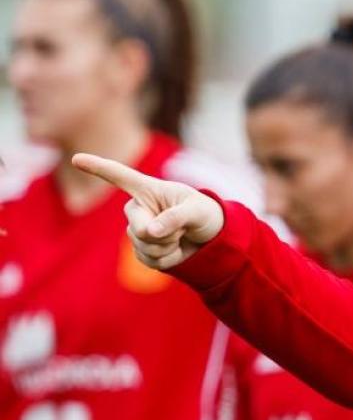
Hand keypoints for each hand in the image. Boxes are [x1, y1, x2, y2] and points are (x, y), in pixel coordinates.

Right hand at [72, 153, 223, 269]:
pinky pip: (149, 260)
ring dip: (168, 247)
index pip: (119, 176)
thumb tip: (151, 231)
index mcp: (148, 190)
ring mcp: (136, 230)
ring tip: (179, 235)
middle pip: (138, 229)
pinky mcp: (141, 250)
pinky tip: (175, 249)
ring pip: (144, 247)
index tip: (76, 158)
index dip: (97, 167)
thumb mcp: (198, 211)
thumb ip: (176, 217)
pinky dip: (168, 259)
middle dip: (163, 235)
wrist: (208, 238)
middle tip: (181, 229)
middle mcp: (137, 209)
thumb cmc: (204, 214)